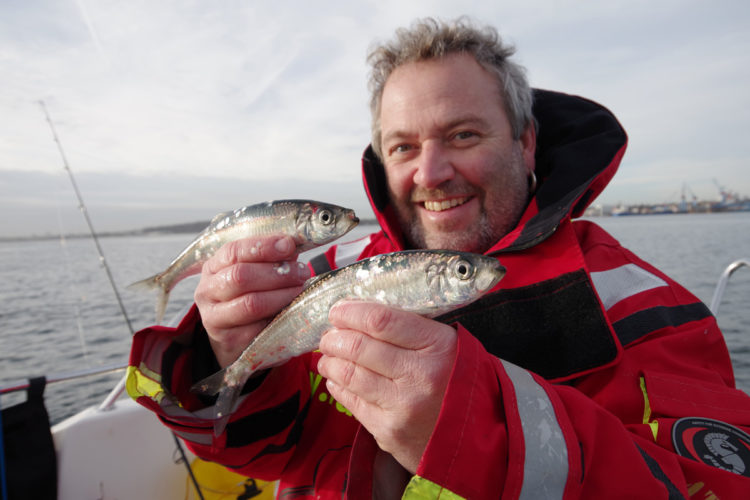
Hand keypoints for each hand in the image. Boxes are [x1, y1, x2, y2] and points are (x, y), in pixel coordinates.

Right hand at [194, 235, 309, 367]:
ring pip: (251, 303)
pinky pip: (259, 328)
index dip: (263, 246)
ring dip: (281, 295)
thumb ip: (269, 258)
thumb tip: (292, 245)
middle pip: (241, 276)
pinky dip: (279, 317)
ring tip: (300, 289)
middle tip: (302, 272)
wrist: (232, 338)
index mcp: (212, 268)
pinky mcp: (229, 340)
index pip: (233, 251)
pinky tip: (291, 311)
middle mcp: (207, 291)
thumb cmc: (246, 296)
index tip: (289, 245)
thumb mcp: (251, 273)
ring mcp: (214, 318)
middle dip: (277, 272)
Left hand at [317, 300, 457, 473]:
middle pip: (359, 347)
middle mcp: (420, 375)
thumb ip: (411, 328)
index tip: (337, 310)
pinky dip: (337, 386)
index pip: (381, 320)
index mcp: (437, 345)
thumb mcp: (448, 345)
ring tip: (328, 355)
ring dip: (330, 361)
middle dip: (334, 338)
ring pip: (349, 374)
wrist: (477, 437)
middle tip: (328, 335)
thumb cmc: (458, 382)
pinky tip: (336, 379)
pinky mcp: (389, 431)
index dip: (351, 312)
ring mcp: (402, 406)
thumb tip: (360, 313)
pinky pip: (351, 402)